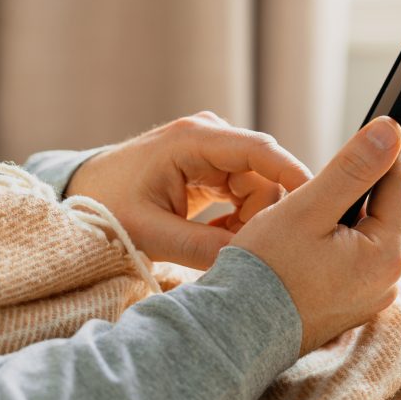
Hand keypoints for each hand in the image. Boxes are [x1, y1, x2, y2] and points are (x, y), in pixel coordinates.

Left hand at [65, 111, 311, 268]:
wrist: (81, 196)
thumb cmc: (107, 207)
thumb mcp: (150, 232)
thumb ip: (201, 248)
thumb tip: (252, 261)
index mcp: (193, 140)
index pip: (260, 150)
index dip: (294, 175)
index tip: (318, 204)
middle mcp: (208, 137)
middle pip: (264, 173)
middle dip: (266, 213)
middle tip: (254, 251)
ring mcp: (211, 151)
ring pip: (257, 186)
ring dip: (251, 220)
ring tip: (228, 248)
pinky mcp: (210, 168)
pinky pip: (243, 193)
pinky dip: (239, 219)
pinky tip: (222, 240)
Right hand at [232, 116, 400, 355]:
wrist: (235, 331)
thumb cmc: (264, 270)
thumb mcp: (306, 209)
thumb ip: (352, 169)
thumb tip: (392, 131)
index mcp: (385, 255)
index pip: (399, 184)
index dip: (394, 146)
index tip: (397, 115)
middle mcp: (388, 282)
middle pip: (387, 211)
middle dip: (373, 178)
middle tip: (364, 142)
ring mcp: (370, 298)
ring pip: (370, 234)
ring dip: (356, 207)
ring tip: (339, 182)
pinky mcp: (350, 306)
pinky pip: (356, 258)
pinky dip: (344, 236)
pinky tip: (322, 227)